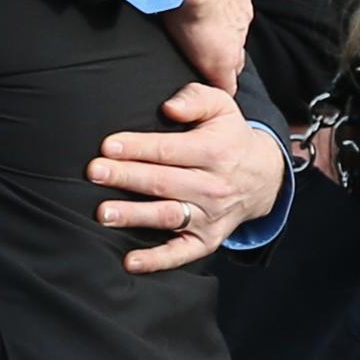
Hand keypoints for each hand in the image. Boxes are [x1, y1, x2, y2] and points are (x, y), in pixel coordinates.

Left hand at [87, 82, 284, 272]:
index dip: (137, 147)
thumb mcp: (221, 106)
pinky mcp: (206, 240)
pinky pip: (180, 253)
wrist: (264, 177)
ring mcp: (209, 216)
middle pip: (162, 182)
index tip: (108, 146)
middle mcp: (212, 186)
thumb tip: (169, 108)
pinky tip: (129, 261)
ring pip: (167, 216)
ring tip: (103, 212)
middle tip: (95, 172)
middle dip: (126, 177)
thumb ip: (195, 99)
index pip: (169, 149)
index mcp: (214, 151)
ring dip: (133, 215)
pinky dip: (155, 260)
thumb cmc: (229, 136)